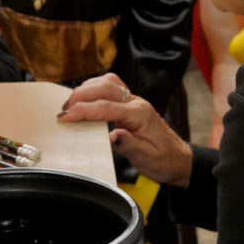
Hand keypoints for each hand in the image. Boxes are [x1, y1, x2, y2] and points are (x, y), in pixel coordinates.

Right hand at [58, 73, 192, 186]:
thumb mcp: (147, 159)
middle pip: (106, 86)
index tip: (66, 117)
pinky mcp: (129, 105)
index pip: (107, 107)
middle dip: (82, 94)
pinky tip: (84, 101)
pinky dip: (94, 90)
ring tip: (70, 104)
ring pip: (108, 82)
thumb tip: (111, 136)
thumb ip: (129, 146)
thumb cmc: (164, 160)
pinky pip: (110, 88)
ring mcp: (134, 102)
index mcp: (141, 115)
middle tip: (64, 110)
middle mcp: (137, 103)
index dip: (84, 111)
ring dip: (87, 89)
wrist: (179, 159)